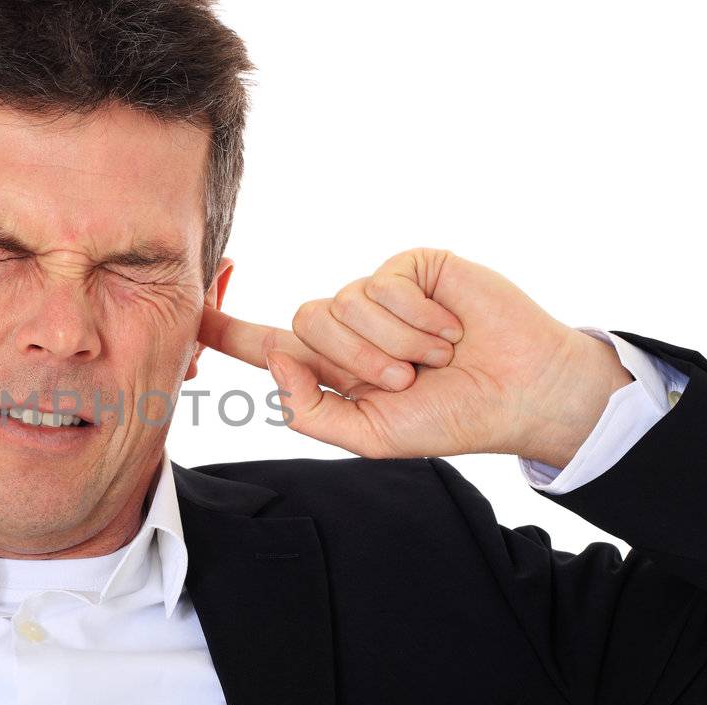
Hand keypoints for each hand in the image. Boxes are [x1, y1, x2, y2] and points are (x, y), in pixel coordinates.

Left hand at [198, 248, 632, 465]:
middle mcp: (346, 327)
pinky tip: (450, 330)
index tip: (187, 314)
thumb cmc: (450, 417)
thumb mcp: (370, 436)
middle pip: (303, 325)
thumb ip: (312, 410)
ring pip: (342, 304)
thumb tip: (275, 358)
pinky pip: (381, 284)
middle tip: (406, 380)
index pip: (264, 344)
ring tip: (434, 358)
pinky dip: (416, 318)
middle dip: (355, 361)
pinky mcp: (409, 267)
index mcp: (330, 368)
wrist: (520, 393)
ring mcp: (377, 293)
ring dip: (392, 343)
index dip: (224, 329)